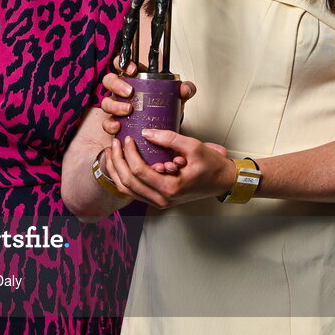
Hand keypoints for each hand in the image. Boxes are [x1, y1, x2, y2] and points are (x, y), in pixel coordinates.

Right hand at [100, 69, 196, 136]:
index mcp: (133, 79)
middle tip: (130, 92)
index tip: (133, 69)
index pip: (121, 64)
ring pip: (106, 102)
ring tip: (128, 110)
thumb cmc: (162, 108)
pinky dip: (110, 124)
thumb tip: (185, 88)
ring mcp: (116, 106)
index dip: (122, 62)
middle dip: (117, 84)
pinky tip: (118, 126)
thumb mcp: (174, 97)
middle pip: (109, 81)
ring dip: (115, 105)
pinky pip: (106, 122)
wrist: (162, 129)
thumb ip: (183, 90)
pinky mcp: (114, 123)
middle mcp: (121, 91)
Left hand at [103, 129, 229, 208]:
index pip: (139, 171)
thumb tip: (146, 132)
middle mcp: (162, 200)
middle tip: (115, 143)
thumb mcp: (193, 147)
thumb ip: (169, 138)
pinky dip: (122, 177)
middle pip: (128, 182)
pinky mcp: (157, 199)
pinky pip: (133, 191)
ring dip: (116, 170)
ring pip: (126, 189)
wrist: (222, 181)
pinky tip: (120, 163)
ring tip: (112, 152)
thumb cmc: (211, 166)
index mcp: (171, 188)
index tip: (128, 138)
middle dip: (117, 160)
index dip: (129, 153)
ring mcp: (159, 202)